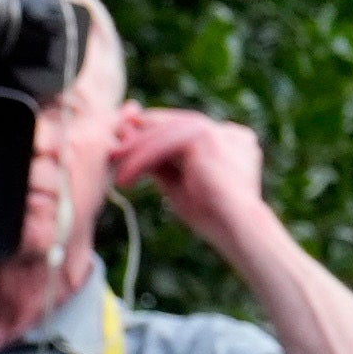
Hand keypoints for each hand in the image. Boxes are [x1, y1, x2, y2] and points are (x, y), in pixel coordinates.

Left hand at [110, 104, 274, 254]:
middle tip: (114, 153)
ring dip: (137, 149)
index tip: (128, 148)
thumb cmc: (215, 217)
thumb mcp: (181, 184)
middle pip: (174, 126)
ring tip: (115, 166)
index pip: (186, 130)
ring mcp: (220, 131)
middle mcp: (230, 132)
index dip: (155, 136)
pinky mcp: (206, 137)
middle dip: (140, 138)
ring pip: (167, 133)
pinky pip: (165, 143)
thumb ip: (162, 164)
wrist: (238, 227)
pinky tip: (127, 177)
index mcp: (233, 141)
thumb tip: (131, 148)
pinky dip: (142, 159)